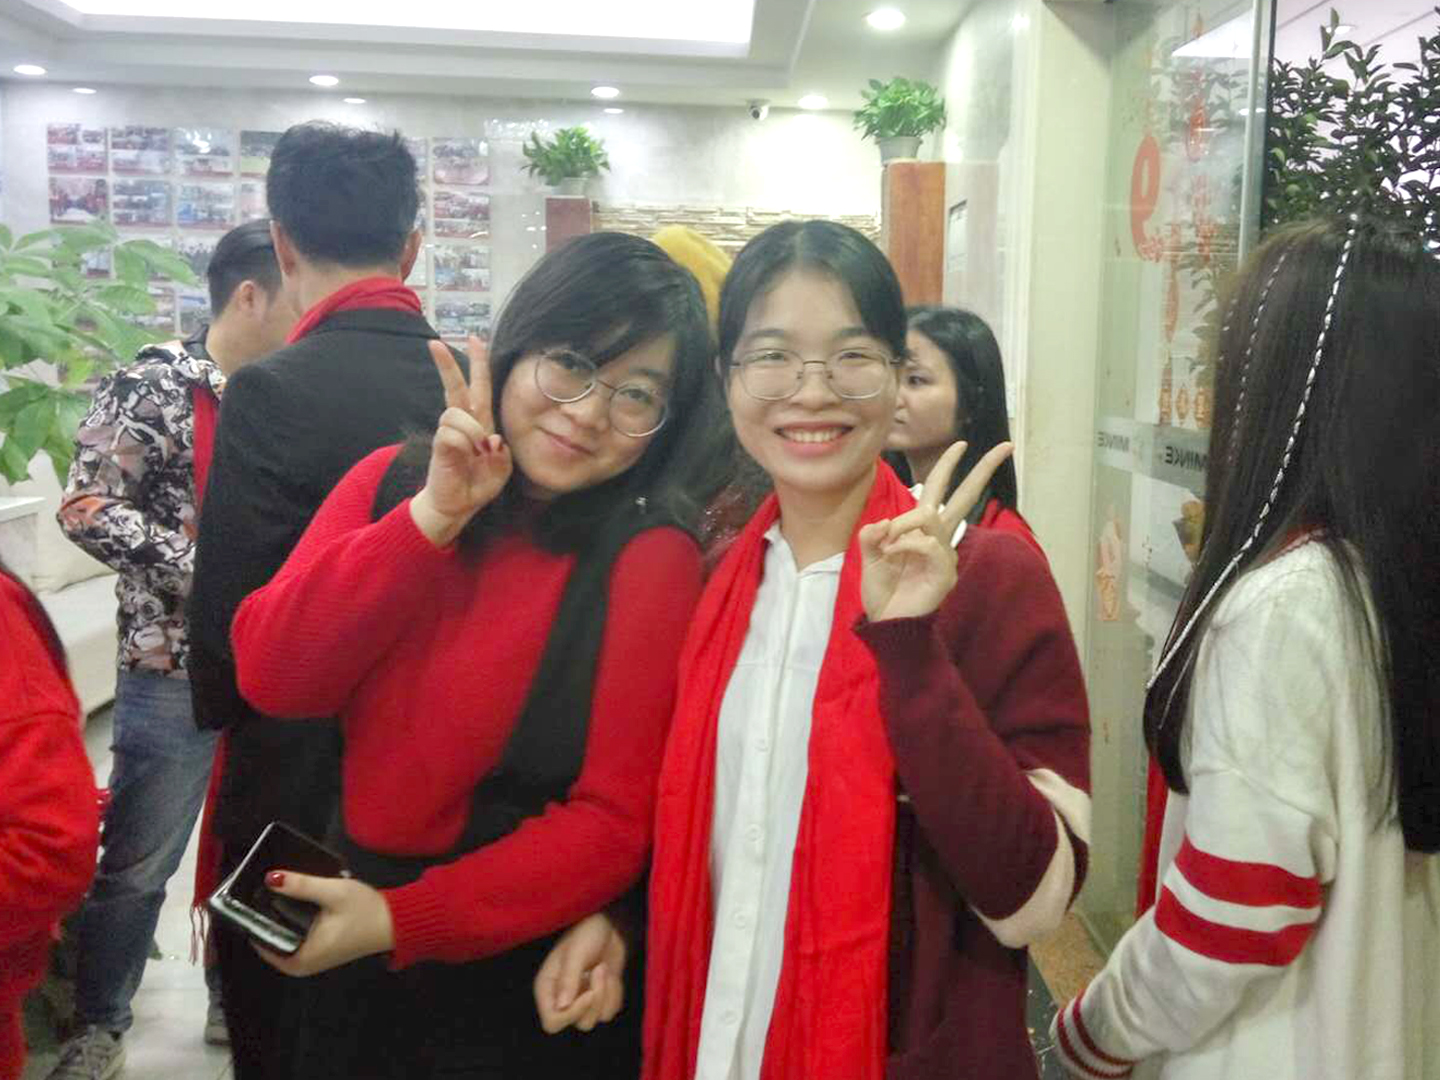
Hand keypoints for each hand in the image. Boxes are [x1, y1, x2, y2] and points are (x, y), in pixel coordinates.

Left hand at [252, 870, 394, 977]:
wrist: (395, 922)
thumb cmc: (364, 911)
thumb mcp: (333, 893)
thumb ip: (302, 885)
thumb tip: (270, 877)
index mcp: (301, 958)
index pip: (261, 943)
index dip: (252, 920)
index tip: (244, 897)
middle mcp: (301, 965)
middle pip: (269, 941)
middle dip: (262, 917)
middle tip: (254, 889)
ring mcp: (310, 959)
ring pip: (281, 939)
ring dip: (275, 918)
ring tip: (267, 891)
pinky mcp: (318, 951)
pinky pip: (292, 938)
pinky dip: (288, 922)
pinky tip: (288, 901)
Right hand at [409, 335, 512, 547]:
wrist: (456, 505)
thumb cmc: (478, 484)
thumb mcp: (501, 470)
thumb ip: (502, 454)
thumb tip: (492, 439)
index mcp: (480, 424)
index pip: (480, 388)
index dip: (478, 364)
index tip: (474, 339)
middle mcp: (462, 423)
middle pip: (456, 387)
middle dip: (448, 364)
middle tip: (436, 342)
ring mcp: (448, 432)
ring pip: (456, 413)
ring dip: (471, 431)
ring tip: (475, 452)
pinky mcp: (438, 444)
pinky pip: (451, 434)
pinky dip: (462, 446)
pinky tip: (464, 458)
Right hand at [534, 913, 626, 1034]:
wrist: (609, 925)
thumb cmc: (587, 932)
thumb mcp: (576, 952)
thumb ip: (568, 979)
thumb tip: (561, 1007)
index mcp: (547, 988)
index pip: (552, 1022)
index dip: (572, 1013)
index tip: (589, 992)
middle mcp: (562, 999)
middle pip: (579, 1023)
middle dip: (596, 998)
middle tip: (599, 968)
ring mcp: (581, 1001)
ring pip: (596, 1020)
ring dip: (606, 994)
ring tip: (603, 967)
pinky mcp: (599, 1000)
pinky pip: (610, 1012)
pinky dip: (615, 994)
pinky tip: (611, 975)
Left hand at [859, 440, 1014, 620]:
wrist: (887, 622)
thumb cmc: (883, 590)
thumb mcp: (870, 555)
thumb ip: (872, 535)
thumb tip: (883, 523)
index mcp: (923, 529)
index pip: (938, 490)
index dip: (948, 466)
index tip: (961, 444)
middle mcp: (939, 538)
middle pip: (966, 496)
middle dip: (985, 469)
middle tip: (1006, 446)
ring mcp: (946, 553)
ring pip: (930, 515)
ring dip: (903, 524)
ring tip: (888, 544)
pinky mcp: (945, 571)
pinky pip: (926, 542)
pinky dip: (905, 544)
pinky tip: (895, 554)